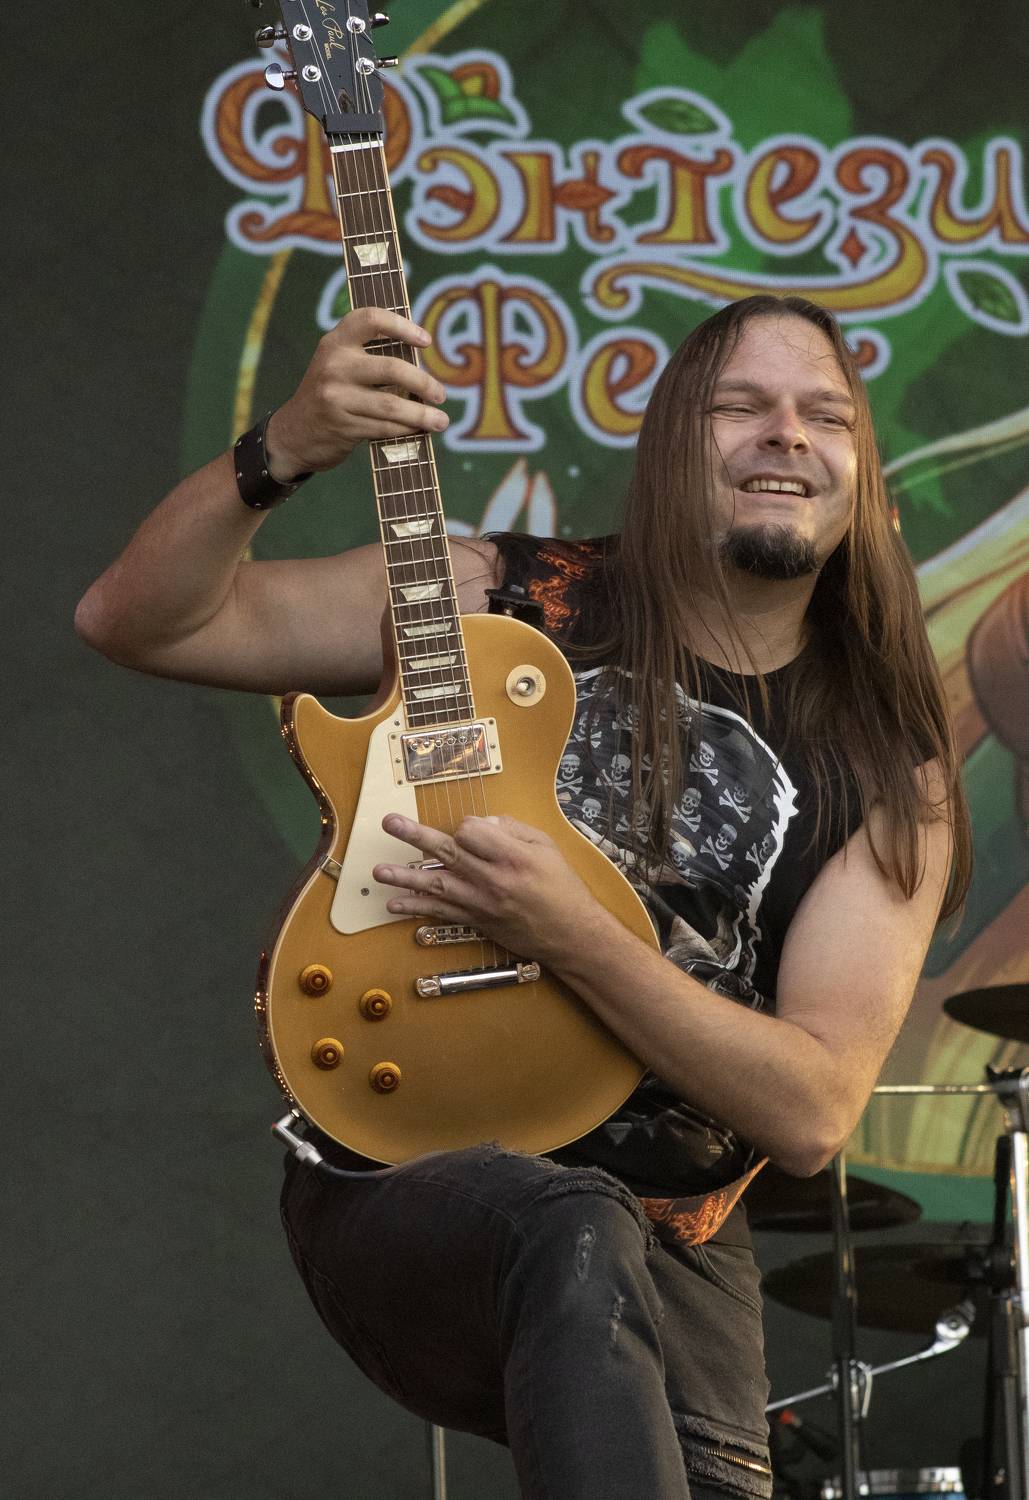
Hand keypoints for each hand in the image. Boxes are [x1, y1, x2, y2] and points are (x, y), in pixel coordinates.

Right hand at [264, 308, 449, 478]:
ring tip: (441, 420)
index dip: (402, 326)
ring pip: (391, 404)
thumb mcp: (339, 364)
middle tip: (441, 394)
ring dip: (422, 415)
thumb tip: (424, 357)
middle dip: (423, 383)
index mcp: (336, 342)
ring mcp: (336, 397)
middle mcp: (334, 365)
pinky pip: (384, 427)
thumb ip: (370, 354)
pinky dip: (405, 429)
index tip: (426, 340)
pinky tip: (418, 430)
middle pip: (391, 368)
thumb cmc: (330, 394)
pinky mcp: (342, 425)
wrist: (294, 433)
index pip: (371, 319)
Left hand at [372, 812, 605, 966]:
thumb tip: (480, 823)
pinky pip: (441, 914)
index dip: (467, 826)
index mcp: (512, 857)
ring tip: (377, 872)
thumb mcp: (546, 847)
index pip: (471, 831)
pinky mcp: (476, 921)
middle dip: (414, 836)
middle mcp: (493, 880)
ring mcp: (481, 903)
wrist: (571, 935)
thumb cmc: (562, 888)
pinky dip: (416, 910)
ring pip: (436, 886)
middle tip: (389, 823)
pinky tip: (393, 904)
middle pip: (447, 853)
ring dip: (404, 878)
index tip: (473, 830)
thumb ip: (512, 830)